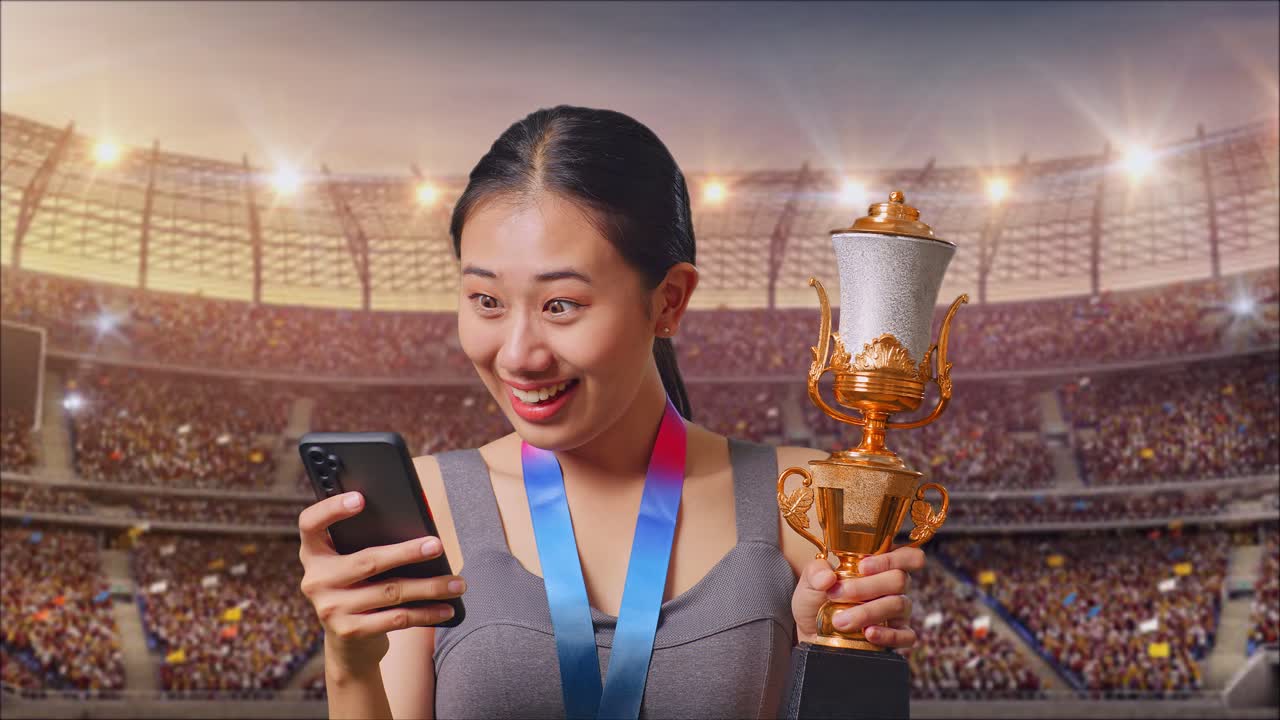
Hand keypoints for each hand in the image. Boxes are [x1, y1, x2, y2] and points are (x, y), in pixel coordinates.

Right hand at [297, 491, 465, 671]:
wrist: (348, 646)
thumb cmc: (359, 589)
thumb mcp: (353, 565)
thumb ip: (367, 544)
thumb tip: (420, 529)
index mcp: (314, 553)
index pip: (310, 523)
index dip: (332, 508)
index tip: (361, 498)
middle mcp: (315, 580)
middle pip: (367, 560)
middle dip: (407, 552)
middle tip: (438, 545)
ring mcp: (330, 608)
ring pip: (390, 591)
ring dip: (430, 587)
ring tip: (458, 583)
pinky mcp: (350, 632)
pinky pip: (397, 618)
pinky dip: (426, 613)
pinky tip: (447, 608)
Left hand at [791, 546, 924, 648]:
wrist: (811, 631)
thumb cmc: (817, 600)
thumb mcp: (810, 581)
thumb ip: (816, 571)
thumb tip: (828, 578)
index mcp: (880, 567)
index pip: (907, 556)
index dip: (891, 559)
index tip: (862, 567)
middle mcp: (894, 588)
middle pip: (899, 580)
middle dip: (866, 587)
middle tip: (836, 595)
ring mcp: (898, 613)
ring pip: (899, 605)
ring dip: (867, 612)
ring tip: (839, 621)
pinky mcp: (896, 637)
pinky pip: (906, 636)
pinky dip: (888, 635)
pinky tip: (868, 633)